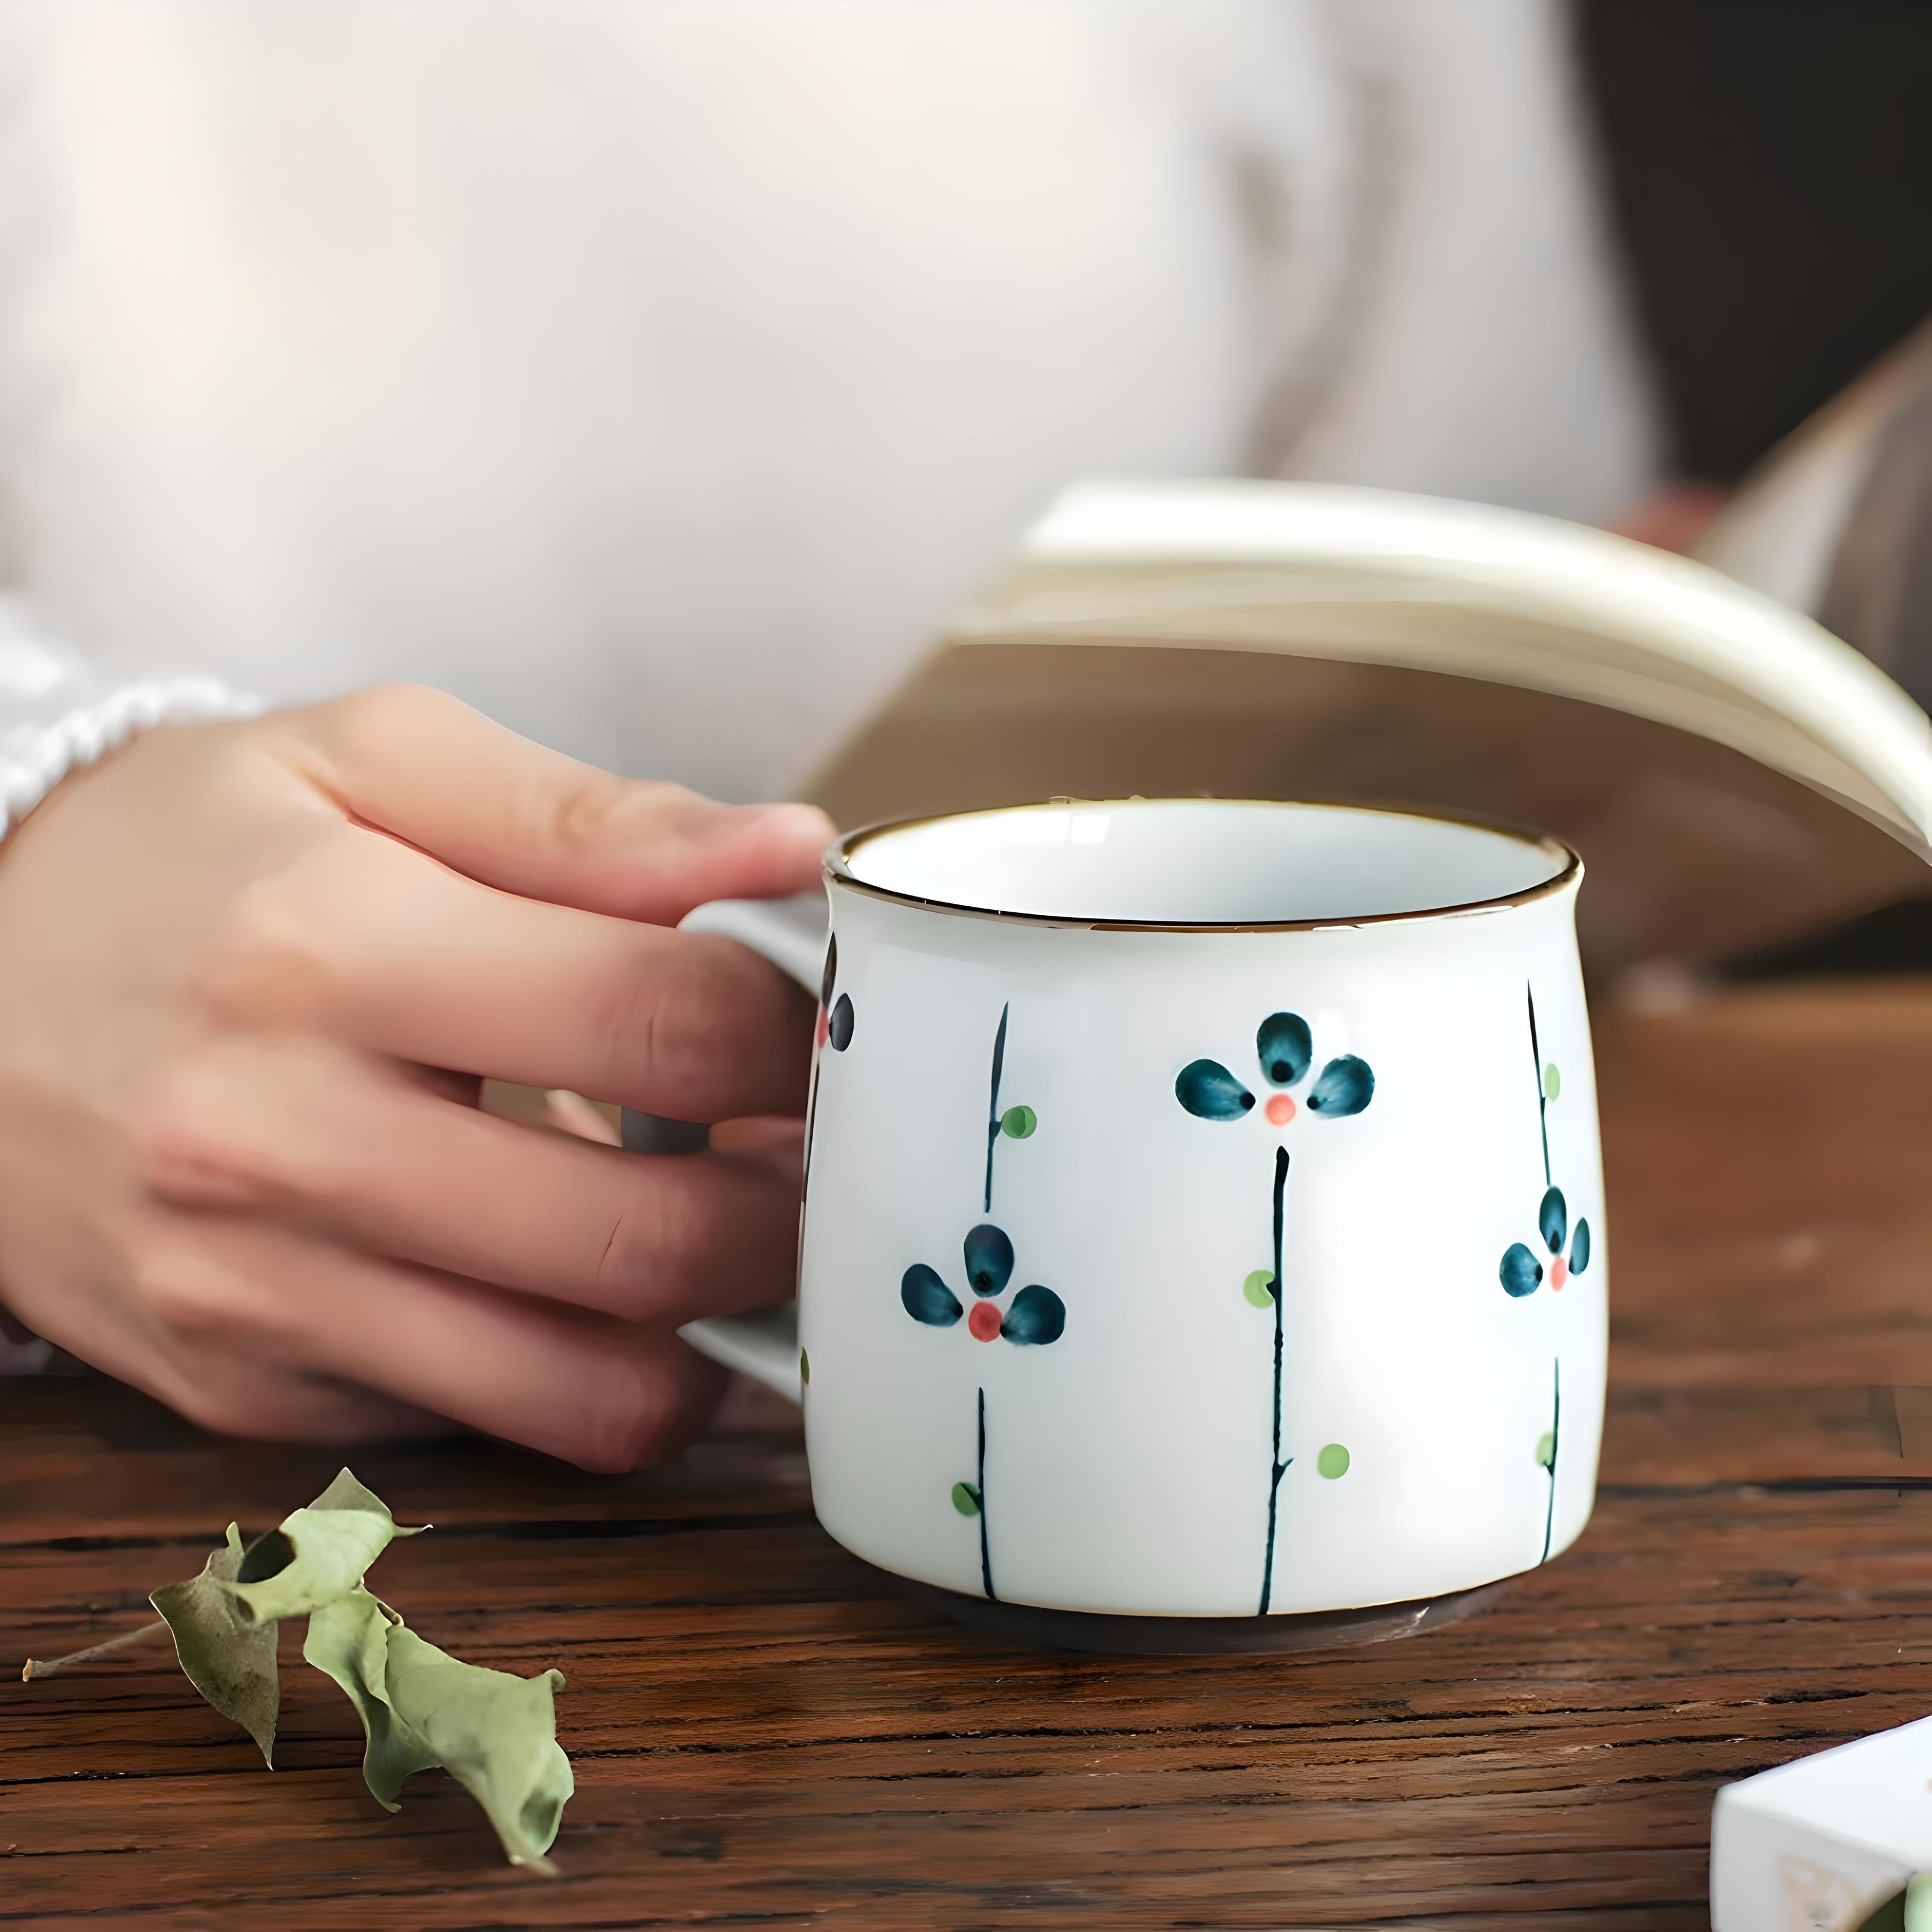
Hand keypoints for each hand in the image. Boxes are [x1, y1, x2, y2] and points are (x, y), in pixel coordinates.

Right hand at [0, 685, 830, 1467]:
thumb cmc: (184, 856)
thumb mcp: (366, 762)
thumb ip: (588, 817)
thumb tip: (788, 853)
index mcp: (327, 948)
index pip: (658, 1025)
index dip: (796, 1033)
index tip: (828, 1020)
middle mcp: (277, 1141)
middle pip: (645, 1243)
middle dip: (793, 1213)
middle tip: (821, 1152)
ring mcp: (251, 1292)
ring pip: (585, 1393)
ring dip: (719, 1331)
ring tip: (735, 1229)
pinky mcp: (242, 1386)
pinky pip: (488, 1425)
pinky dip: (588, 1370)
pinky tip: (589, 1271)